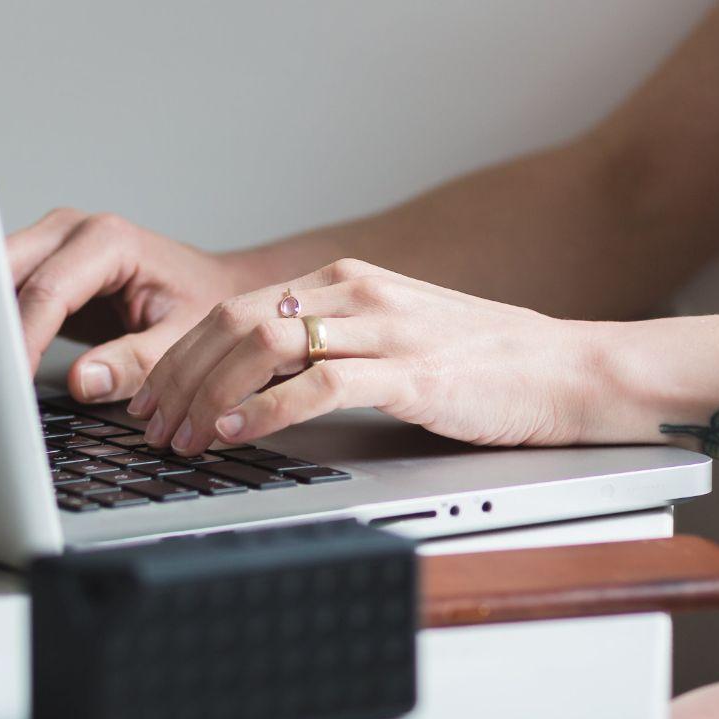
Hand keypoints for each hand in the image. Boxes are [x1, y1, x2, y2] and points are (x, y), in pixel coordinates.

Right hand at [6, 208, 261, 403]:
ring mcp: (52, 241)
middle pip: (6, 271)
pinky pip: (4, 287)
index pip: (48, 291)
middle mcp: (72, 230)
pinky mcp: (41, 262)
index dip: (24, 338)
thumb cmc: (200, 303)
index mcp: (108, 240)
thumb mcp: (181, 338)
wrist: (209, 285)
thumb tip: (84, 381)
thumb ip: (137, 362)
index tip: (13, 379)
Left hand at [129, 258, 600, 454]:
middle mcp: (359, 293)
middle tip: (150, 424)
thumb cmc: (482, 365)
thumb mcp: (392, 339)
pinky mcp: (413, 373)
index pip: (237, 309)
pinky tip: (236, 435)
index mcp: (347, 282)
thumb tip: (253, 385)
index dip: (182, 355)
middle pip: (236, 322)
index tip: (152, 397)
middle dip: (180, 377)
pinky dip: (264, 411)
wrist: (568, 371)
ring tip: (181, 436)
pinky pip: (319, 385)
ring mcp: (386, 330)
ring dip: (208, 394)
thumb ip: (328, 348)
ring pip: (265, 346)